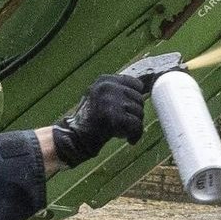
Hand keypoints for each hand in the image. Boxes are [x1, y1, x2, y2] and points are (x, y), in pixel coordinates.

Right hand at [46, 67, 164, 169]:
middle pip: (139, 99)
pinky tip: (129, 139)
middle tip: (124, 123)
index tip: (129, 109)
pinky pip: (137, 126)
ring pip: (140, 113)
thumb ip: (118, 90)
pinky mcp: (115, 117)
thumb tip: (144, 88)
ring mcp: (111, 102)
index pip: (135, 84)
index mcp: (105, 80)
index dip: (135, 99)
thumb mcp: (100, 96)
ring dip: (135, 125)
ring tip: (122, 130)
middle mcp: (108, 87)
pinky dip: (135, 135)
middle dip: (135, 114)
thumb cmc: (90, 120)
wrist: (76, 138)